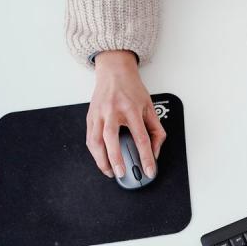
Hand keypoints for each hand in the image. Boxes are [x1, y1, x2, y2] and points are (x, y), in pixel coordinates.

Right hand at [86, 50, 165, 179]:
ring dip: (101, 159)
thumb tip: (155, 151)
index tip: (149, 170)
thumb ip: (156, 130)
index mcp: (131, 108)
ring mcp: (99, 113)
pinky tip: (101, 159)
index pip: (141, 137)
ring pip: (96, 140)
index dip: (146, 156)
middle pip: (112, 139)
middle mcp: (113, 111)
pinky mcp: (90, 116)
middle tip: (121, 173)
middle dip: (116, 159)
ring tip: (110, 171)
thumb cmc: (132, 89)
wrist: (114, 71)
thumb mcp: (150, 106)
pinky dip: (94, 152)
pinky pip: (90, 138)